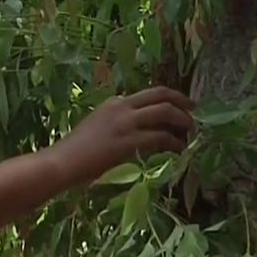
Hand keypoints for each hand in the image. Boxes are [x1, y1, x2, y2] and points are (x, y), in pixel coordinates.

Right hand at [48, 86, 194, 186]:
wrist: (62, 162)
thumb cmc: (76, 151)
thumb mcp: (97, 126)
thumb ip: (116, 123)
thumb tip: (135, 131)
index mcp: (113, 102)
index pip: (147, 95)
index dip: (167, 99)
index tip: (178, 106)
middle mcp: (121, 106)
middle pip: (160, 94)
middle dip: (181, 100)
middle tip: (194, 110)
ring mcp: (126, 122)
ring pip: (164, 112)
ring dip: (182, 119)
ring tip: (191, 129)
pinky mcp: (129, 141)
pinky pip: (160, 137)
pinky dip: (174, 141)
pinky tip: (179, 148)